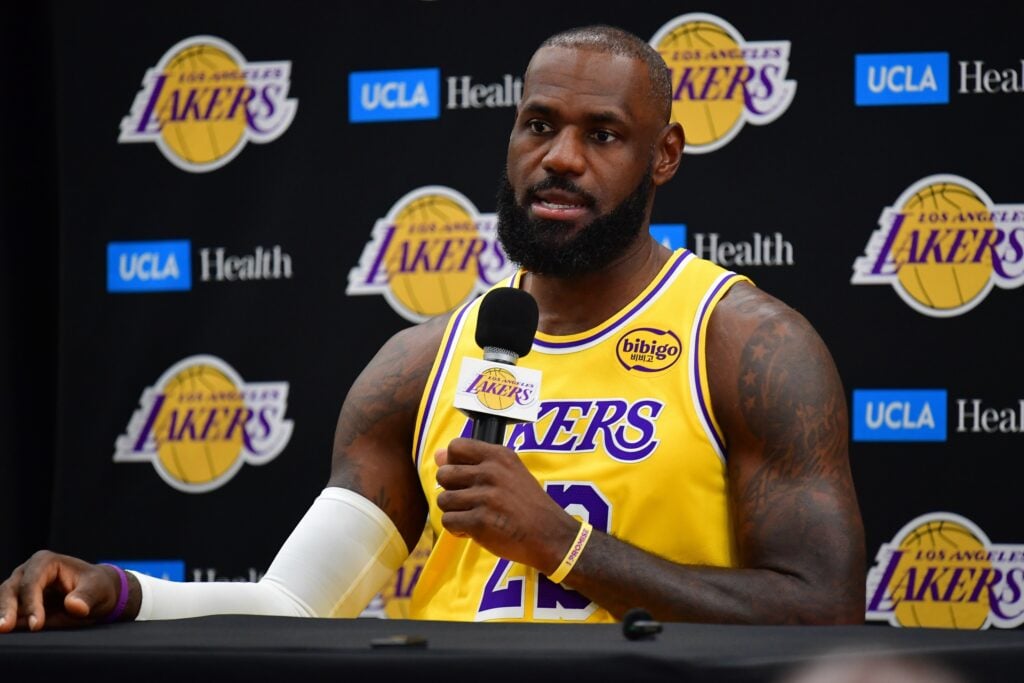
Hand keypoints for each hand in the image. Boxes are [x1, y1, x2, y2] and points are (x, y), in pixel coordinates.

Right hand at [0, 551, 122, 630]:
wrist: (96, 593)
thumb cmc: (97, 587)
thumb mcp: (98, 589)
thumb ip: (86, 597)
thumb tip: (74, 606)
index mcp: (46, 562)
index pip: (32, 583)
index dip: (31, 603)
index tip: (37, 625)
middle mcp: (28, 571)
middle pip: (10, 590)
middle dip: (6, 609)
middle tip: (5, 628)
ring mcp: (20, 587)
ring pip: (4, 600)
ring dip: (2, 616)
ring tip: (2, 630)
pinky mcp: (18, 603)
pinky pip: (7, 613)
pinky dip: (4, 620)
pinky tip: (5, 631)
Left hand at [434, 437, 578, 572]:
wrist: (549, 535)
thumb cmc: (527, 504)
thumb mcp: (508, 473)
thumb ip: (473, 462)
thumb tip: (438, 455)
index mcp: (498, 456)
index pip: (456, 446)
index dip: (454, 463)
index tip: (467, 478)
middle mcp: (491, 472)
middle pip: (444, 474)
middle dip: (452, 490)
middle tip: (471, 502)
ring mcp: (485, 497)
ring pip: (443, 500)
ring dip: (455, 512)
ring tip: (475, 516)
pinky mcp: (479, 521)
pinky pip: (448, 522)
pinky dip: (458, 530)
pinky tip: (475, 530)